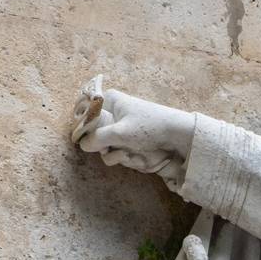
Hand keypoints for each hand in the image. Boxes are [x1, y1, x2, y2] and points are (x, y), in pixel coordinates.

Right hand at [70, 76, 192, 187]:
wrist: (178, 136)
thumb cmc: (150, 127)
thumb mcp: (120, 132)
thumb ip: (98, 138)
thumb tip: (82, 145)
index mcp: (109, 100)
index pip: (85, 114)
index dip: (85, 129)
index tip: (89, 140)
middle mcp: (113, 113)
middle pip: (94, 135)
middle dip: (106, 147)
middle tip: (119, 148)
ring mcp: (120, 129)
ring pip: (106, 148)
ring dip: (119, 155)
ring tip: (133, 154)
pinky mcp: (128, 142)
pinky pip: (119, 153)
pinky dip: (128, 158)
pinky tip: (140, 157)